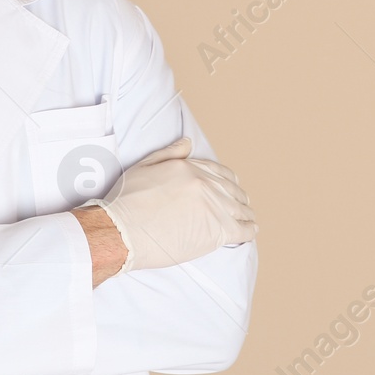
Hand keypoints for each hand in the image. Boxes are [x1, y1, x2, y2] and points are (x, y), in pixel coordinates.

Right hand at [81, 137, 256, 273]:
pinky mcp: (218, 231)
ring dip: (246, 212)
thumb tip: (188, 143)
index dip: (228, 181)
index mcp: (190, 169)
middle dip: (238, 197)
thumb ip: (169, 153)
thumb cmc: (127, 201)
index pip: (219, 172)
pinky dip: (249, 229)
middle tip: (241, 203)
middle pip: (232, 190)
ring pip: (240, 208)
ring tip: (248, 218)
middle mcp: (206, 185)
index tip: (231, 187)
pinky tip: (251, 230)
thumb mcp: (144, 166)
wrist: (123, 230)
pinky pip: (243, 228)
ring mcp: (214, 207)